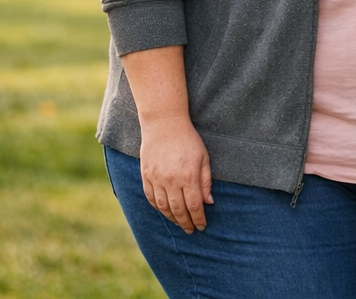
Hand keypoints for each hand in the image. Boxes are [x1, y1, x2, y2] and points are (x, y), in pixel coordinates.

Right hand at [139, 115, 214, 232]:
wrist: (164, 124)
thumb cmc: (188, 140)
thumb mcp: (204, 158)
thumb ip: (206, 181)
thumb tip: (209, 203)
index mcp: (189, 176)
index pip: (194, 206)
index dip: (198, 219)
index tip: (202, 226)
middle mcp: (171, 181)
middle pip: (178, 210)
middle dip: (186, 223)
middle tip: (191, 230)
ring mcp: (157, 179)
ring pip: (163, 207)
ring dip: (172, 218)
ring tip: (179, 223)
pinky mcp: (146, 176)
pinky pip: (151, 198)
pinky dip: (158, 208)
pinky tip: (165, 212)